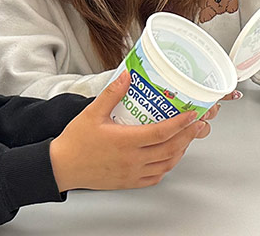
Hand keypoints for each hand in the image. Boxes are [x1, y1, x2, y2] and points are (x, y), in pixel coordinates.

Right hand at [49, 71, 209, 191]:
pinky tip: (168, 157)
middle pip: (170, 149)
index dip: (181, 124)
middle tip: (198, 125)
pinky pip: (155, 177)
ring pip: (166, 164)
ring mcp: (132, 173)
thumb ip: (112, 94)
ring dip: (180, 151)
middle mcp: (132, 160)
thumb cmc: (75, 142)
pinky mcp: (129, 182)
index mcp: (126, 142)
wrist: (61, 168)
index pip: (162, 133)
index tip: (192, 115)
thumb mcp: (92, 113)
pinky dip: (167, 166)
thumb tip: (127, 76)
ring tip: (187, 138)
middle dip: (188, 136)